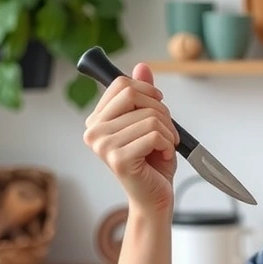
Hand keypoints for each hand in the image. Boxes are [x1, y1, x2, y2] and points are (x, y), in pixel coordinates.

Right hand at [83, 63, 180, 213]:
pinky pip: (154, 135)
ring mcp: (103, 146)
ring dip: (168, 131)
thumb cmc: (151, 163)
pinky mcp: (118, 159)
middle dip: (160, 110)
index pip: (121, 84)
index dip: (147, 91)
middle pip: (133, 94)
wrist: (154, 197)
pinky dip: (168, 144)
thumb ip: (143, 95)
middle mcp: (94, 132)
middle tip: (167, 130)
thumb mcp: (150, 122)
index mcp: (97, 120)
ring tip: (166, 146)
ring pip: (149, 117)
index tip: (158, 105)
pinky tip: (164, 155)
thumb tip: (142, 67)